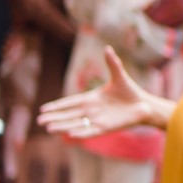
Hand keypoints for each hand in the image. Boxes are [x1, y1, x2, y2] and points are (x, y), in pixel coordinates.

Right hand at [38, 46, 152, 136]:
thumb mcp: (119, 76)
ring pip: (76, 124)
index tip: (43, 109)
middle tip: (39, 121)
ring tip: (49, 129)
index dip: (57, 106)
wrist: (143, 105)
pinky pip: (91, 131)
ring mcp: (98, 120)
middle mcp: (91, 111)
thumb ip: (112, 64)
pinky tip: (71, 134)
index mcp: (91, 99)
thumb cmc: (130, 91)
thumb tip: (107, 48)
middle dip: (54, 118)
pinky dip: (82, 132)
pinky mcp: (106, 128)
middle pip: (69, 115)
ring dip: (63, 126)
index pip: (70, 103)